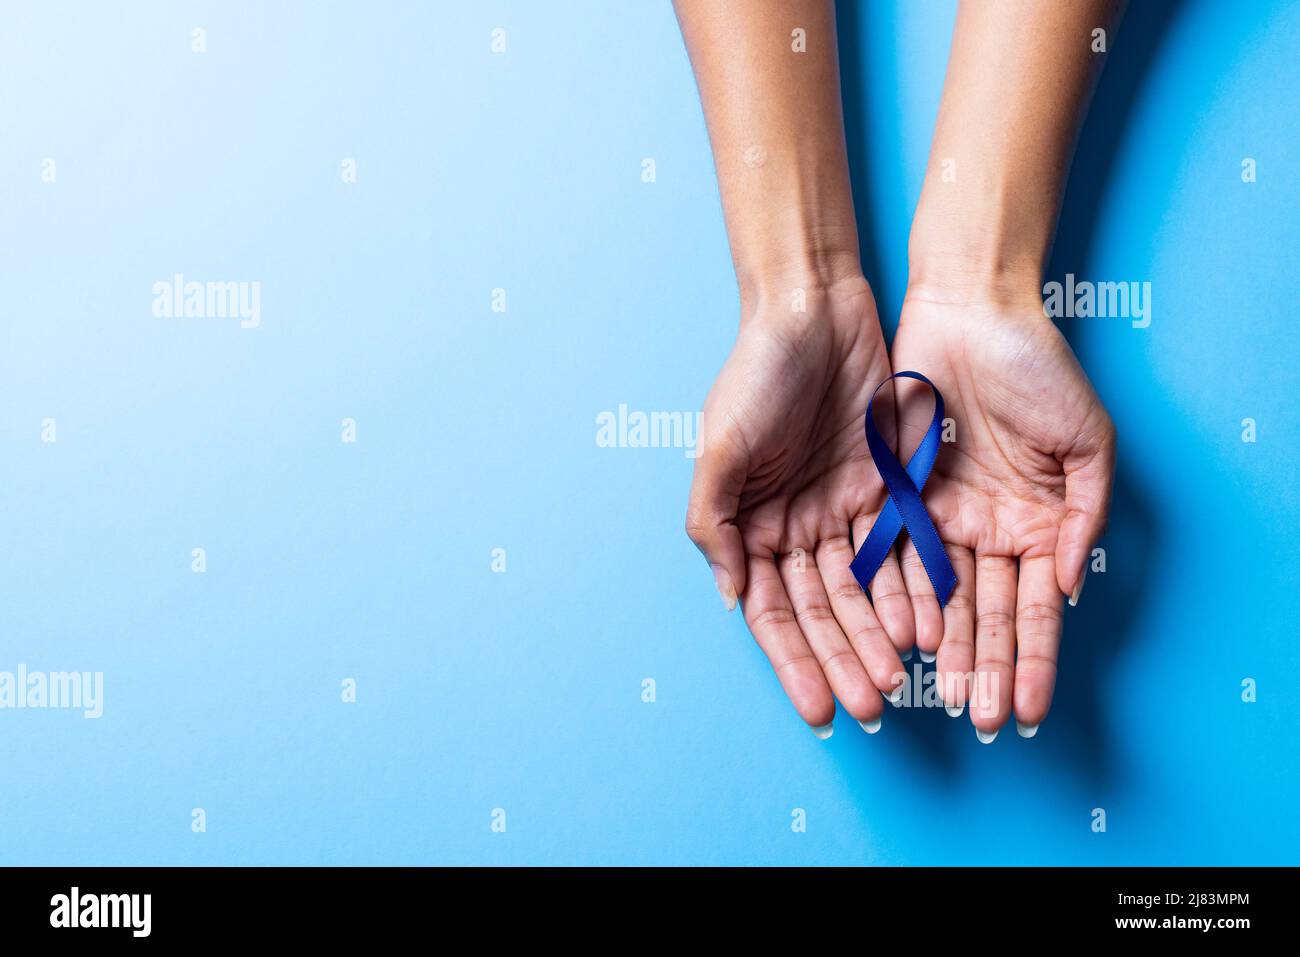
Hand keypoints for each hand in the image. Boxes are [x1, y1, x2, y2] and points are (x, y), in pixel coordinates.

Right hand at [686, 276, 915, 733]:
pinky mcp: (890, 487)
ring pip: (867, 589)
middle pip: (824, 611)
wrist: (814, 309)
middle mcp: (799, 527)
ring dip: (881, 636)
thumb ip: (715, 522)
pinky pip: (905, 548)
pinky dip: (914, 587)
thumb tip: (731, 596)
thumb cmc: (756, 373)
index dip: (795, 661)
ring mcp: (845, 510)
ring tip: (904, 680)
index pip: (775, 610)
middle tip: (872, 707)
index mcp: (752, 525)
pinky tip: (929, 626)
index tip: (818, 709)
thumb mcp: (720, 445)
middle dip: (845, 660)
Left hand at [889, 291, 1115, 738]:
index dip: (1033, 661)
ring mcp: (938, 518)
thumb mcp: (1087, 441)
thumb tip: (1069, 587)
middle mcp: (984, 532)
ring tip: (937, 697)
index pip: (1033, 609)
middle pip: (983, 615)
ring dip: (940, 650)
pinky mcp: (894, 496)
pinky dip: (897, 597)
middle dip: (984, 669)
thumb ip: (1084, 516)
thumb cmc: (1038, 370)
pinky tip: (903, 639)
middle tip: (981, 720)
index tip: (1029, 710)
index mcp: (1035, 526)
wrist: (971, 314)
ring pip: (936, 598)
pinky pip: (893, 555)